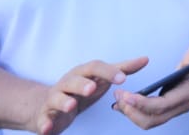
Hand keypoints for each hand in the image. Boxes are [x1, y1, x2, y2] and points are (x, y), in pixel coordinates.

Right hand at [28, 57, 147, 134]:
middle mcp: (66, 83)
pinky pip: (43, 119)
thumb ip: (121, 70)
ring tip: (71, 105)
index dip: (108, 72)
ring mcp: (54, 99)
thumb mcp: (100, 79)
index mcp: (82, 73)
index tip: (123, 78)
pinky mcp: (45, 115)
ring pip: (57, 98)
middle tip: (92, 88)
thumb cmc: (80, 89)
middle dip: (82, 84)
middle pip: (73, 81)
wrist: (47, 105)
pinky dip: (44, 123)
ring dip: (64, 101)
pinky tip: (48, 127)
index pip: (94, 68)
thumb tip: (145, 59)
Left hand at [112, 40, 188, 128]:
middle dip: (133, 111)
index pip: (162, 106)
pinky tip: (123, 103)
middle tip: (118, 96)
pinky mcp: (169, 106)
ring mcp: (176, 108)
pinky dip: (135, 112)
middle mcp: (182, 105)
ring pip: (149, 121)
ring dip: (132, 113)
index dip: (143, 104)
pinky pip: (150, 115)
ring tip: (117, 100)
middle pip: (153, 119)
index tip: (126, 96)